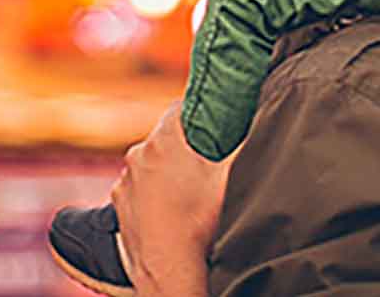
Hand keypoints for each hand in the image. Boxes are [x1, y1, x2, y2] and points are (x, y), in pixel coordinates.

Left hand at [111, 102, 232, 296]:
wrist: (170, 270)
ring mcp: (125, 181)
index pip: (182, 109)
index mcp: (164, 141)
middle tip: (207, 166)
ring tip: (188, 195)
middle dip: (185, 147)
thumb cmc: (200, 224)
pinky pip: (139, 189)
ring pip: (151, 164)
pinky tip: (170, 211)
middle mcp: (138, 155)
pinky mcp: (120, 205)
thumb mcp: (231, 178)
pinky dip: (151, 195)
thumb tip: (260, 118)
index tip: (214, 125)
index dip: (201, 114)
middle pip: (166, 138)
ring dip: (166, 173)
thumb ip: (244, 143)